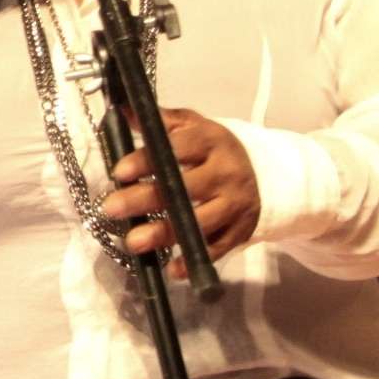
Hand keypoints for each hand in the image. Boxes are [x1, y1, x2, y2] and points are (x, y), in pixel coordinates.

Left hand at [99, 108, 260, 278]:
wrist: (268, 173)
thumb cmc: (215, 150)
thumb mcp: (193, 127)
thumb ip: (160, 122)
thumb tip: (122, 110)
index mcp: (212, 142)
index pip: (179, 149)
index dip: (148, 160)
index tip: (120, 171)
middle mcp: (226, 173)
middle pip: (184, 189)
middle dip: (145, 199)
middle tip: (110, 208)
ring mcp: (236, 204)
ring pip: (199, 222)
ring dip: (164, 234)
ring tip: (133, 242)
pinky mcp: (241, 231)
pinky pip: (218, 249)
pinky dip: (195, 260)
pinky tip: (172, 268)